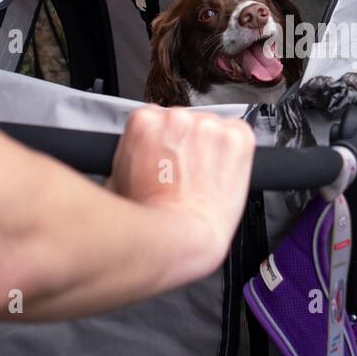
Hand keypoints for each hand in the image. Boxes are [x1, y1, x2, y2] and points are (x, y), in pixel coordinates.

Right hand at [107, 106, 254, 286]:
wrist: (180, 238)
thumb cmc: (147, 219)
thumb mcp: (117, 180)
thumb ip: (131, 153)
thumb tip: (137, 154)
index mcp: (144, 121)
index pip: (156, 119)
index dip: (162, 143)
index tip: (166, 159)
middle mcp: (177, 117)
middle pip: (185, 124)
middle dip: (186, 145)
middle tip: (184, 175)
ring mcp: (209, 126)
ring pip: (212, 130)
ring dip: (210, 149)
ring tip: (203, 181)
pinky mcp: (237, 138)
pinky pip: (239, 136)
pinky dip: (235, 154)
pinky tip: (223, 175)